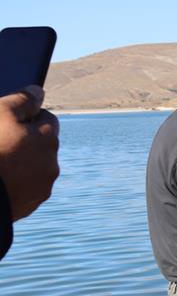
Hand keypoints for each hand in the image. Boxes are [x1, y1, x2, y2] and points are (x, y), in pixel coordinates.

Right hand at [0, 86, 59, 220]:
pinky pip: (26, 187)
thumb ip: (22, 100)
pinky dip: (16, 182)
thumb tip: (38, 91)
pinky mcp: (32, 204)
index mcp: (48, 138)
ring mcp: (43, 186)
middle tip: (0, 141)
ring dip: (21, 163)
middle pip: (41, 144)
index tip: (8, 120)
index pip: (46, 118)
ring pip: (34, 167)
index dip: (27, 117)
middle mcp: (52, 162)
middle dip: (24, 141)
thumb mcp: (1, 114)